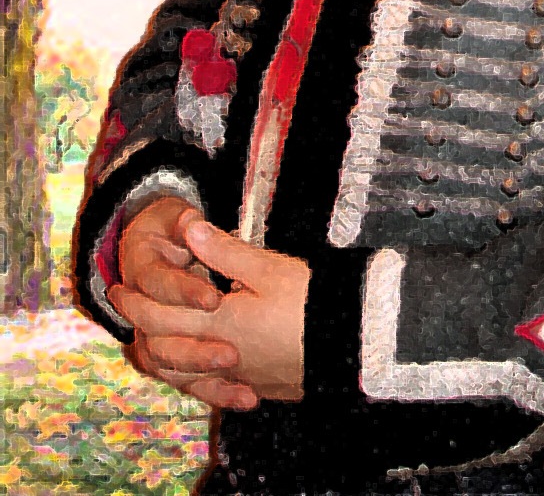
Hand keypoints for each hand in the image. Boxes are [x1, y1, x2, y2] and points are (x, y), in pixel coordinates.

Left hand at [111, 215, 309, 405]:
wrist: (350, 343)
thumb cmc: (310, 300)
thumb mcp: (268, 268)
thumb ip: (224, 252)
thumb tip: (188, 229)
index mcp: (218, 322)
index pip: (159, 316)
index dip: (135, 301)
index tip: (119, 285)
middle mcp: (219, 355)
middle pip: (163, 345)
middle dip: (139, 322)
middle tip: (125, 302)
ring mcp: (236, 375)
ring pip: (181, 372)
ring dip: (160, 351)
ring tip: (152, 335)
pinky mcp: (254, 385)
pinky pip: (209, 386)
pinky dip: (191, 374)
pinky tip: (196, 365)